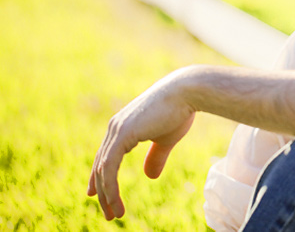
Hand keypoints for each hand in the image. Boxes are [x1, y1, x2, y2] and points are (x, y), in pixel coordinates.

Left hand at [87, 69, 195, 219]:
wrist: (187, 92)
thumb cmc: (180, 111)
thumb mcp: (166, 139)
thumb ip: (155, 156)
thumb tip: (149, 176)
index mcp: (124, 126)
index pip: (106, 155)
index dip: (100, 176)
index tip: (96, 195)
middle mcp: (115, 127)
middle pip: (102, 164)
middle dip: (103, 191)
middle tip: (109, 213)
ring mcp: (116, 130)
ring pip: (104, 169)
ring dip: (107, 195)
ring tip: (114, 214)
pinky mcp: (122, 134)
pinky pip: (109, 167)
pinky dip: (110, 187)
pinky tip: (115, 202)